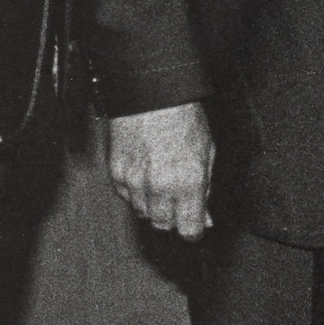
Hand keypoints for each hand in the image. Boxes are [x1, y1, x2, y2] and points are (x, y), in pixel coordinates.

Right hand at [106, 102, 213, 238]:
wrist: (150, 95)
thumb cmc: (182, 116)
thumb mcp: (207, 152)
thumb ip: (206, 189)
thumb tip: (206, 216)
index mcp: (188, 183)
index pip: (189, 229)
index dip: (194, 230)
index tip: (195, 226)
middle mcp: (160, 187)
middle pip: (164, 225)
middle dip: (174, 217)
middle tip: (179, 199)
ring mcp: (135, 182)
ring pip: (143, 214)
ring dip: (154, 206)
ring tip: (161, 182)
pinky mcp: (116, 174)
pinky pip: (126, 198)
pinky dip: (135, 193)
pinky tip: (144, 175)